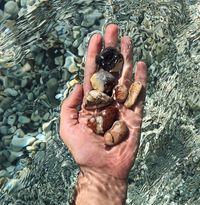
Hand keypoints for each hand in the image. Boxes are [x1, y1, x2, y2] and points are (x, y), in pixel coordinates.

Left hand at [60, 24, 147, 179]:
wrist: (102, 169)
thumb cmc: (83, 151)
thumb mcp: (67, 127)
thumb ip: (69, 105)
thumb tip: (77, 86)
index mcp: (90, 103)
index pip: (92, 74)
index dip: (94, 56)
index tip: (96, 38)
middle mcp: (106, 101)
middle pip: (110, 71)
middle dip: (112, 51)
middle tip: (114, 31)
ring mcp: (122, 107)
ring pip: (125, 78)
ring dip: (127, 59)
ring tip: (128, 41)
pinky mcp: (135, 115)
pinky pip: (139, 95)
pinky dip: (140, 80)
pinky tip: (141, 65)